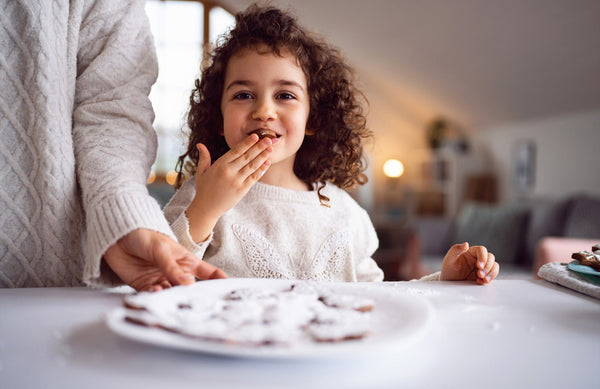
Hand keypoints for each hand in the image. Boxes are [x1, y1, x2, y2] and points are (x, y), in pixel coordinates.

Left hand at [104, 228, 225, 291]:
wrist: (117, 236)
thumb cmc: (145, 236)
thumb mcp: (162, 249)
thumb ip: (172, 268)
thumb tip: (188, 285)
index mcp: (187, 262)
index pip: (209, 274)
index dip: (219, 282)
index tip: (227, 291)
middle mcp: (176, 274)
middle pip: (190, 290)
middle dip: (192, 298)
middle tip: (193, 304)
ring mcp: (162, 281)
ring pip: (171, 296)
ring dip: (171, 298)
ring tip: (168, 296)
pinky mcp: (145, 287)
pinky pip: (153, 297)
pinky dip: (154, 298)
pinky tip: (154, 293)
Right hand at [186, 134, 271, 241]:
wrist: (206, 208)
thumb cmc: (204, 189)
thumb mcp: (201, 172)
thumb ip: (204, 157)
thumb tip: (200, 144)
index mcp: (219, 165)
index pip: (236, 151)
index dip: (247, 143)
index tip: (255, 136)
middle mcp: (229, 172)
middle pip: (247, 157)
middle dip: (258, 147)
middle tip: (268, 139)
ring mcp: (236, 181)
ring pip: (252, 166)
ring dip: (262, 157)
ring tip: (270, 149)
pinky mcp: (242, 190)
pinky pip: (254, 177)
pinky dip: (261, 170)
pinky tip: (267, 163)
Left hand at [440, 242, 498, 283]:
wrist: (449, 282)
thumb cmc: (448, 269)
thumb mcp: (449, 259)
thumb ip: (455, 250)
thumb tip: (466, 244)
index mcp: (471, 252)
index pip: (482, 250)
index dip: (483, 257)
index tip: (479, 266)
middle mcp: (478, 258)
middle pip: (490, 258)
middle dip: (487, 266)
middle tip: (480, 274)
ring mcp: (482, 267)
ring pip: (494, 266)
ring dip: (491, 273)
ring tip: (484, 280)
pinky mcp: (484, 276)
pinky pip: (492, 275)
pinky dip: (489, 279)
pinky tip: (481, 282)